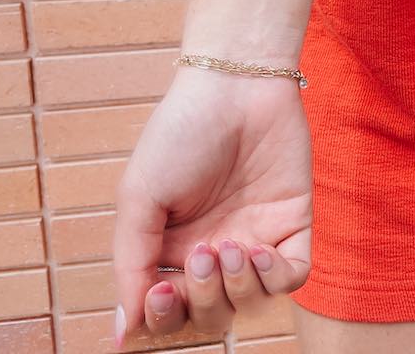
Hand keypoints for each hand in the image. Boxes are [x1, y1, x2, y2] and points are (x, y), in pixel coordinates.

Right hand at [112, 64, 312, 348]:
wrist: (235, 85)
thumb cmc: (181, 133)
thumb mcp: (140, 197)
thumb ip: (131, 263)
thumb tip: (122, 332)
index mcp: (172, 247)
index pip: (169, 312)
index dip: (164, 319)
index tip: (159, 292)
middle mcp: (214, 248)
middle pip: (210, 314)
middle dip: (203, 299)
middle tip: (202, 253)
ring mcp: (255, 236)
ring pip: (250, 302)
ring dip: (237, 287)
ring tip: (228, 246)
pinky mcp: (292, 221)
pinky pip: (290, 277)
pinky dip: (274, 279)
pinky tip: (259, 252)